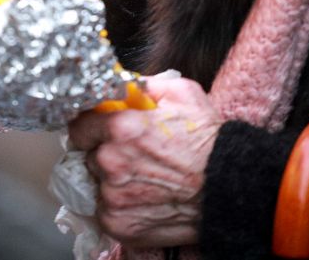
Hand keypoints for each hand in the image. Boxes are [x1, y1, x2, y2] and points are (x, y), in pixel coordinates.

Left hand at [67, 76, 222, 247]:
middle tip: (131, 156)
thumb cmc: (209, 143)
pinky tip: (143, 198)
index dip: (90, 127)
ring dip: (111, 181)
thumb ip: (148, 85)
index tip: (100, 131)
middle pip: (89, 156)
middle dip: (104, 154)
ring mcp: (113, 197)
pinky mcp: (118, 224)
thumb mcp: (183, 94)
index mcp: (120, 128)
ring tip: (141, 179)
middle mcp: (111, 162)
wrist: (229, 190)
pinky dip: (119, 206)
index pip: (79, 126)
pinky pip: (105, 211)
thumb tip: (128, 83)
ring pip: (96, 185)